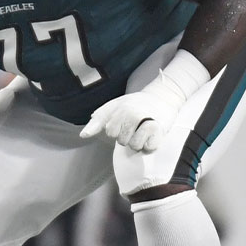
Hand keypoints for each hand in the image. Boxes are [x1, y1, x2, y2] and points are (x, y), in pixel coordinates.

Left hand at [80, 50, 211, 152]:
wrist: (162, 97)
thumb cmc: (136, 104)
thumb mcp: (114, 107)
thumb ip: (98, 121)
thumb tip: (83, 135)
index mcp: (119, 109)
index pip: (110, 132)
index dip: (117, 130)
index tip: (123, 122)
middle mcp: (131, 114)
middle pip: (122, 141)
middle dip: (128, 137)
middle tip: (136, 126)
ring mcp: (146, 121)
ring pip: (135, 146)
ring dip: (139, 142)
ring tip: (143, 131)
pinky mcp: (159, 130)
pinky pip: (148, 148)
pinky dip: (150, 145)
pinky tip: (151, 135)